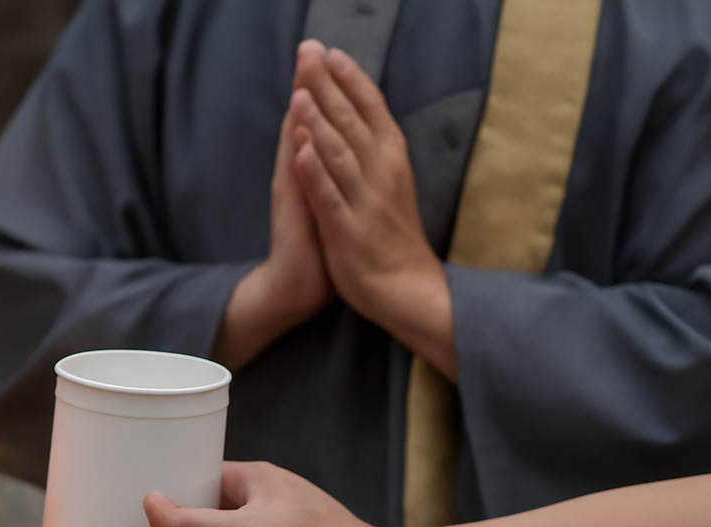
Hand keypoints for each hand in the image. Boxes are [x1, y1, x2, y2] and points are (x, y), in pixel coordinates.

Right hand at [214, 55, 334, 370]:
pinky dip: (299, 161)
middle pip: (303, 124)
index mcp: (313, 171)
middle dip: (308, 84)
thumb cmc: (316, 248)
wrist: (295, 290)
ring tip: (303, 74)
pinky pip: (297, 185)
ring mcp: (294, 196)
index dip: (323, 88)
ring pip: (297, 146)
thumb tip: (334, 144)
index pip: (317, 122)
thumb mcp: (326, 200)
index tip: (328, 52)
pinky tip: (299, 136)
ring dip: (300, 111)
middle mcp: (299, 177)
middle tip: (308, 45)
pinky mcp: (294, 219)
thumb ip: (327, 170)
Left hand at [292, 41, 456, 379]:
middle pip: (352, 121)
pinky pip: (328, 197)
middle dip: (327, 86)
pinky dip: (314, 172)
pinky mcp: (347, 231)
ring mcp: (364, 202)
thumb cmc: (395, 237)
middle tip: (308, 52)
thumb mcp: (392, 185)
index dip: (351, 80)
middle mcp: (382, 174)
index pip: (372, 110)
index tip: (332, 52)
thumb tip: (362, 118)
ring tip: (300, 89)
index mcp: (393, 160)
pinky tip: (300, 148)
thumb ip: (376, 151)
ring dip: (319, 119)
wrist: (410, 291)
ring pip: (339, 152)